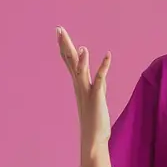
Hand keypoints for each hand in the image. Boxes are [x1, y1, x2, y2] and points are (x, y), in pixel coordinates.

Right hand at [56, 25, 111, 150]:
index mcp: (78, 84)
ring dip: (81, 59)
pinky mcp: (97, 97)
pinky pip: (100, 79)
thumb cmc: (94, 119)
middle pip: (70, 61)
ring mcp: (87, 91)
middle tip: (59, 29)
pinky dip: (104, 67)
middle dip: (65, 45)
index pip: (69, 61)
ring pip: (81, 71)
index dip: (64, 46)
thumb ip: (97, 85)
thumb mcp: (95, 96)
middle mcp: (80, 85)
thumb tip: (100, 77)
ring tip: (81, 46)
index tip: (59, 32)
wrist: (93, 138)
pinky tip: (108, 55)